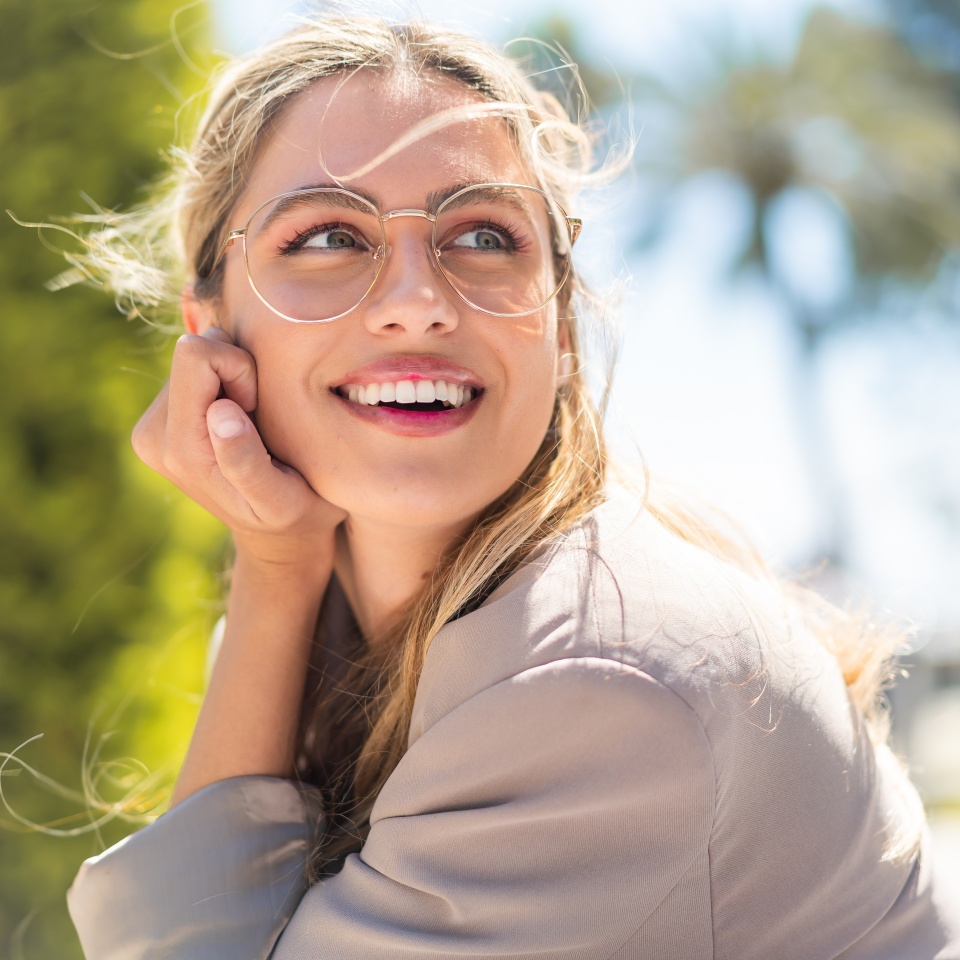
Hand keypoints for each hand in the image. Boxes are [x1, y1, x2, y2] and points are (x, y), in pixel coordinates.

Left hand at [132, 326, 344, 576]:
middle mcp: (153, 434)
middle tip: (260, 419)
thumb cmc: (296, 515)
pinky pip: (197, 368)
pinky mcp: (162, 418)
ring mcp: (154, 425)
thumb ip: (247, 461)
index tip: (260, 410)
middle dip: (238, 372)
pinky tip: (244, 422)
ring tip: (256, 425)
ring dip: (235, 381)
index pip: (196, 356)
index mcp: (179, 449)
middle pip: (193, 351)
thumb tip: (219, 412)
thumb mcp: (282, 499)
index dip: (241, 369)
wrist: (277, 535)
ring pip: (197, 357)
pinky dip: (228, 384)